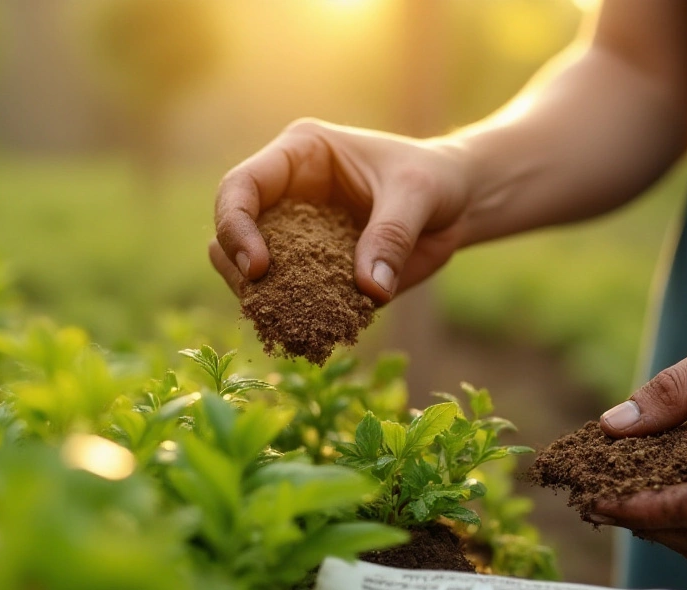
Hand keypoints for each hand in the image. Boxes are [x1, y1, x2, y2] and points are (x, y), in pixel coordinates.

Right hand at [211, 119, 472, 302]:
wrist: (457, 203)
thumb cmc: (434, 179)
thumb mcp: (417, 195)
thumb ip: (391, 237)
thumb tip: (370, 290)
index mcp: (298, 156)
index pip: (240, 187)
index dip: (235, 225)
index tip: (259, 267)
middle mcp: (286, 195)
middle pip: (229, 235)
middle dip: (239, 272)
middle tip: (266, 304)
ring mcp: (295, 236)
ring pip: (250, 275)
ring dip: (263, 302)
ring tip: (293, 325)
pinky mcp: (313, 273)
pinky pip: (290, 300)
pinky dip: (296, 320)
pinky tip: (314, 336)